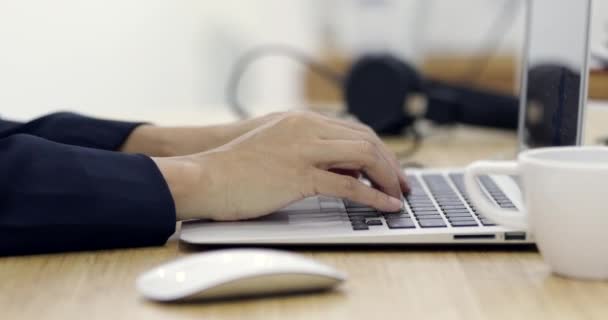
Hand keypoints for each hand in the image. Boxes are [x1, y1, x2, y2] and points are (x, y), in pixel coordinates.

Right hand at [152, 112, 408, 220]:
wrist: (204, 176)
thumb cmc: (235, 168)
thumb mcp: (277, 148)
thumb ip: (309, 151)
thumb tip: (342, 169)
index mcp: (301, 120)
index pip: (355, 130)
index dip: (379, 149)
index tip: (390, 168)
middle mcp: (307, 129)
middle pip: (366, 139)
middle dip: (391, 163)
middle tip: (402, 183)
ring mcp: (303, 150)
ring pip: (364, 156)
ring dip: (388, 176)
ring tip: (399, 194)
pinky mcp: (298, 176)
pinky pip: (348, 185)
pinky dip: (373, 196)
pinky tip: (385, 205)